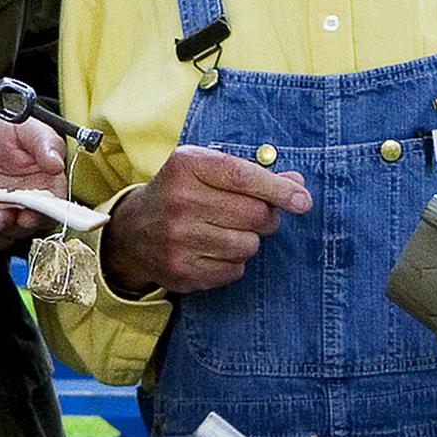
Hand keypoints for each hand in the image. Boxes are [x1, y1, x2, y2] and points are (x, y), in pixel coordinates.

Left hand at [0, 120, 66, 264]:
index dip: (37, 217)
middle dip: (6, 227)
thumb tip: (56, 163)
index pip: (47, 212)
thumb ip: (44, 144)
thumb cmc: (9, 136)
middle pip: (20, 230)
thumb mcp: (28, 129)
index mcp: (45, 193)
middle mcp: (23, 212)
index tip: (26, 215)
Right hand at [103, 145, 310, 295]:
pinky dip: (234, 262)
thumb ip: (253, 175)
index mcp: (187, 166)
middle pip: (253, 214)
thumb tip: (298, 186)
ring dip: (249, 241)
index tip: (303, 201)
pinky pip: (233, 271)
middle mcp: (179, 201)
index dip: (279, 190)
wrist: (132, 231)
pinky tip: (215, 250)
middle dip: (266, 217)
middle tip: (258, 216)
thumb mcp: (208, 170)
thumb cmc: (181, 192)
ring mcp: (177, 239)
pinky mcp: (180, 270)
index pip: (244, 176)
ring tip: (229, 232)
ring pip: (247, 245)